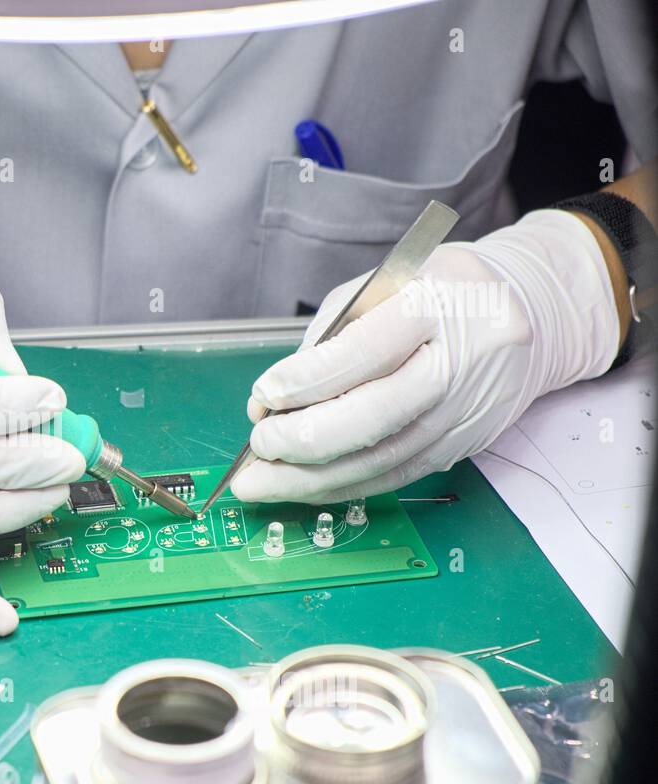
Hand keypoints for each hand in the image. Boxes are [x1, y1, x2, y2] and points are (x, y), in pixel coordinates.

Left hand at [231, 210, 619, 502]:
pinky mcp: (464, 446)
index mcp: (439, 307)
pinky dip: (343, 487)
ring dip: (312, 479)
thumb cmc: (443, 291)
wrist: (534, 312)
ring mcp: (466, 412)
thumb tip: (272, 398)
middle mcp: (460, 364)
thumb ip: (329, 336)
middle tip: (258, 445)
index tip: (262, 396)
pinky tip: (302, 489)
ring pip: (382, 460)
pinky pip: (395, 476)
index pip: (365, 352)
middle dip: (303, 439)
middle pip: (375, 417)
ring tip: (261, 482)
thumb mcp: (386, 285)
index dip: (306, 381)